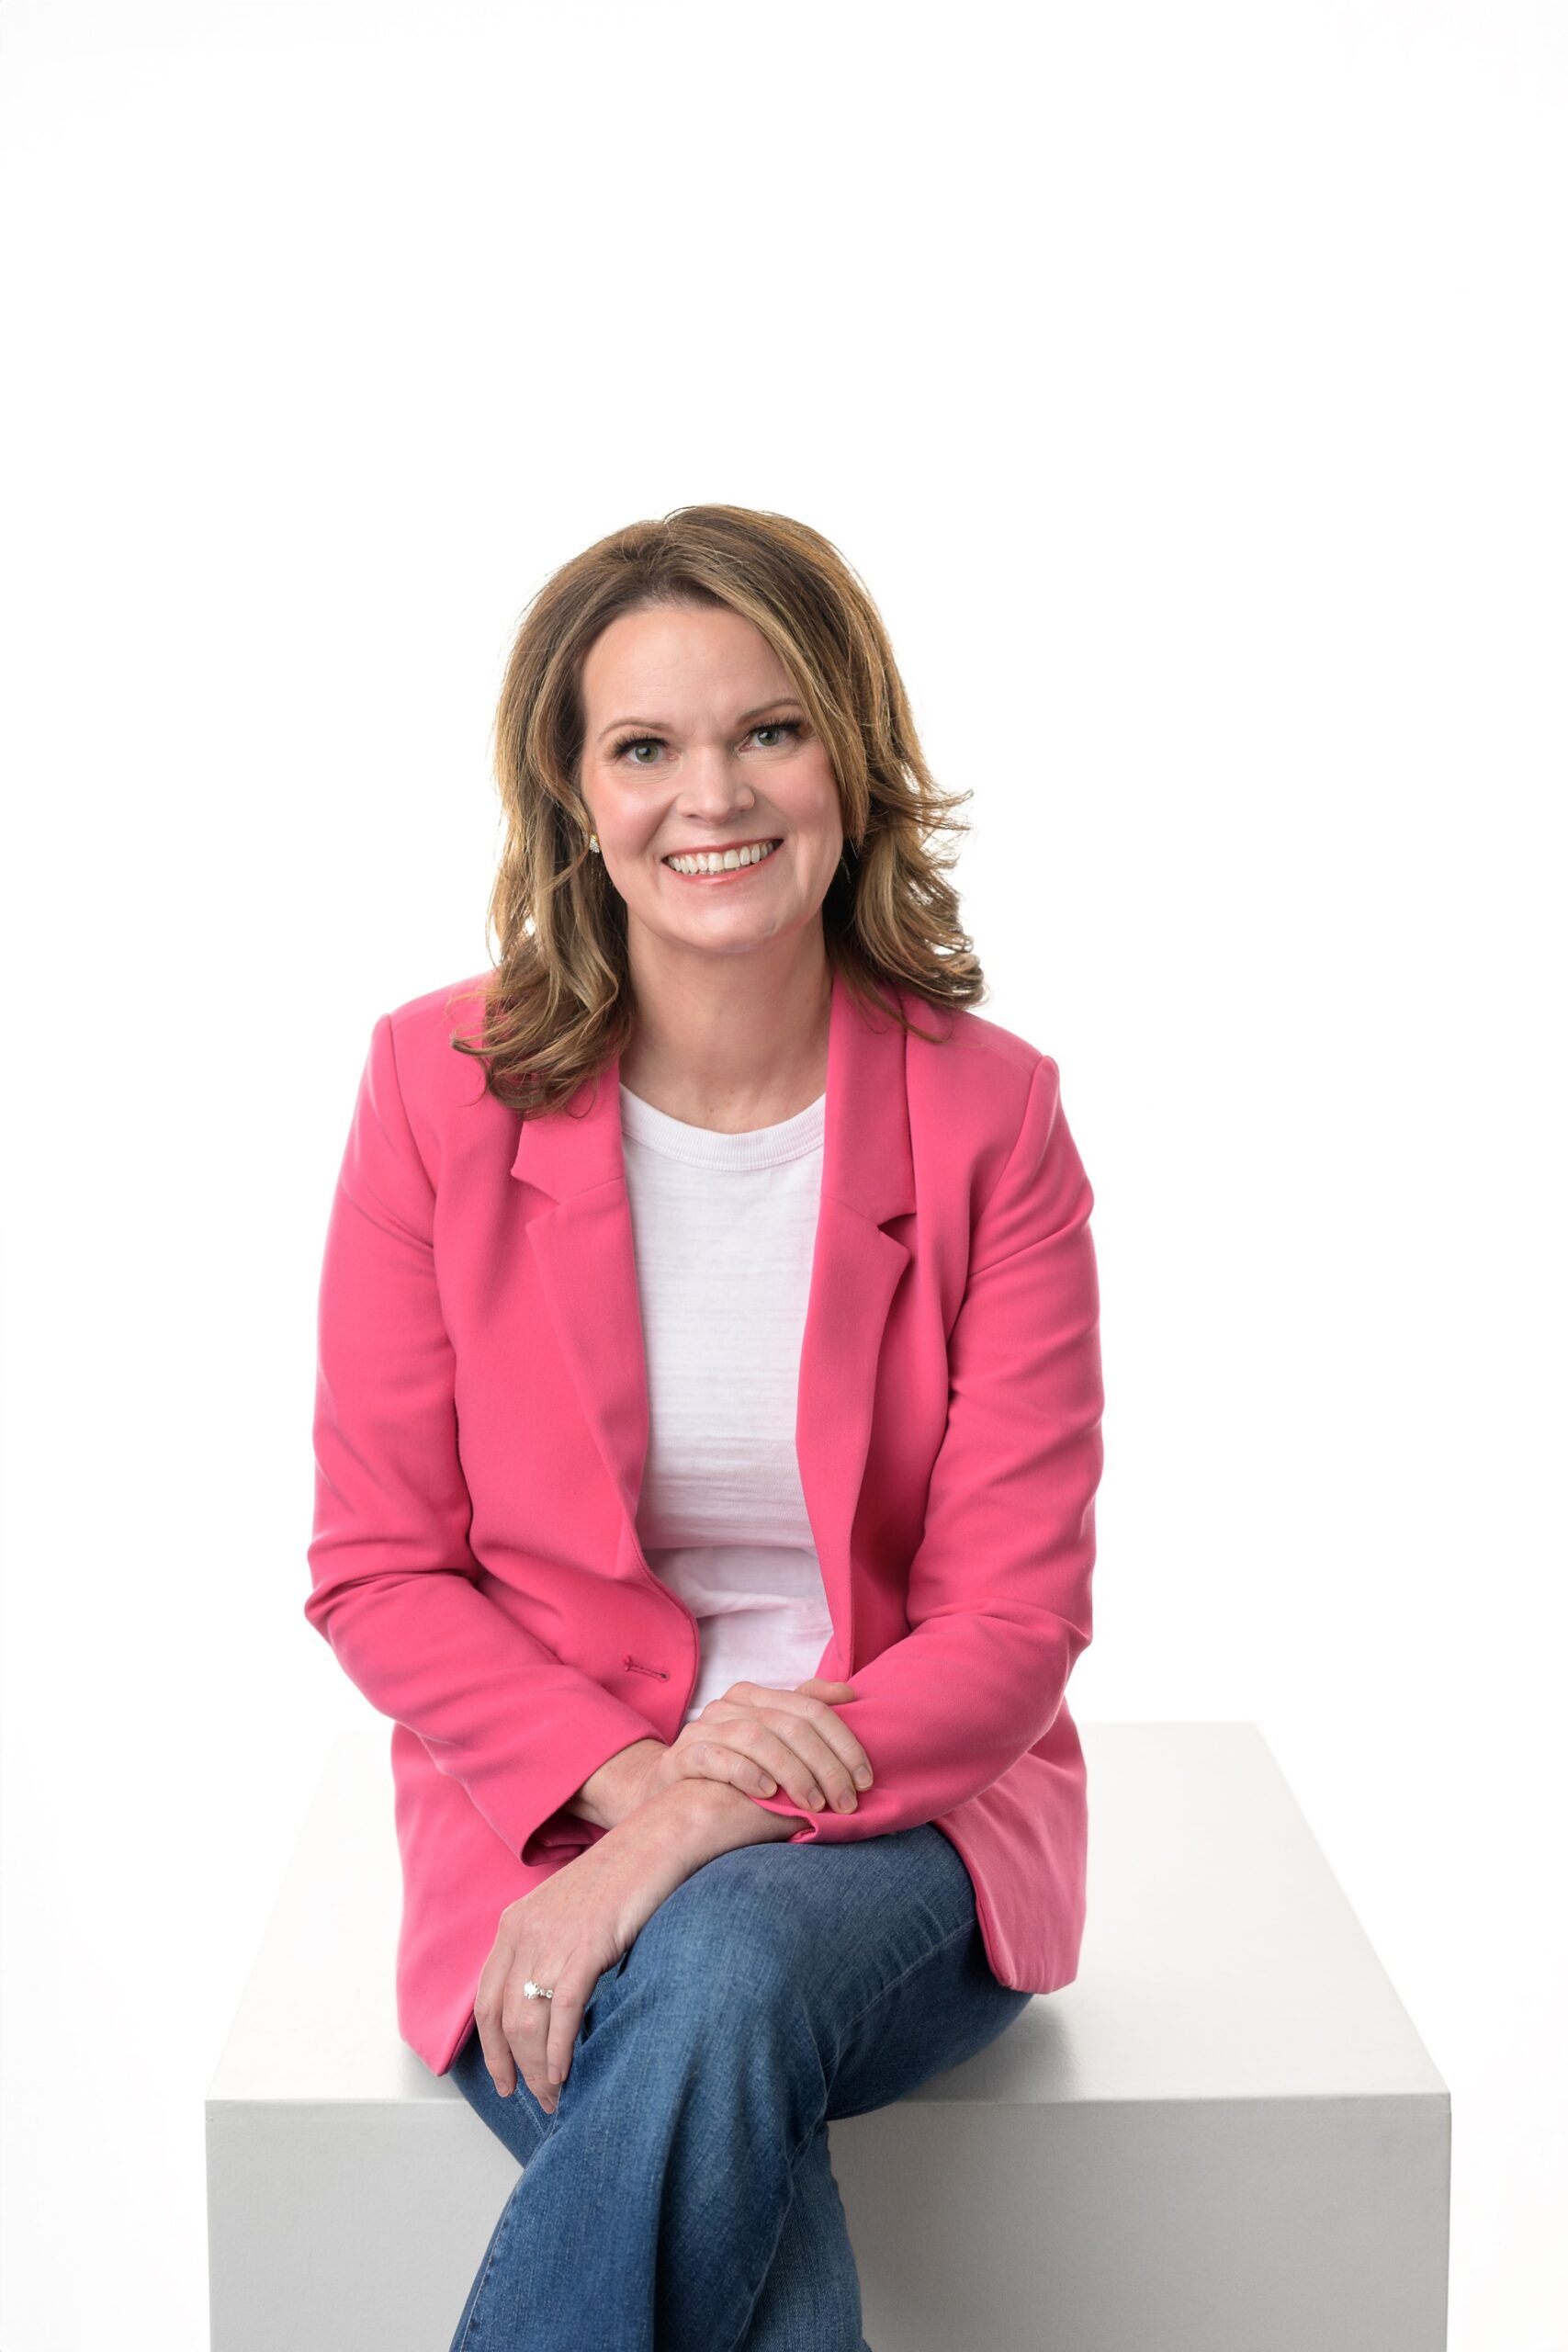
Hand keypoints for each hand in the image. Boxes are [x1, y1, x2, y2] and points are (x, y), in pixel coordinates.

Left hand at [475, 1793, 697, 2111]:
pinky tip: (565, 2073)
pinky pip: (561, 2011)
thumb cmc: (626, 1877)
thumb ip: (551, 1949)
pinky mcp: (585, 1945)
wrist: (661, 1839)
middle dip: (513, 2067)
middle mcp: (524, 1929)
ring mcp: (552, 1936)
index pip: (487, 1997)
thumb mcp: (571, 1912)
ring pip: (527, 2022)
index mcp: (515, 1922)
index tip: (504, 2078)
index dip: (491, 2046)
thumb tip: (549, 2003)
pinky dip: (559, 2051)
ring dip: (538, 2069)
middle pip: (501, 2017)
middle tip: (533, 2099)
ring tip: (554, 2095)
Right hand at [627, 1676, 873, 1819]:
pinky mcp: (683, 1756)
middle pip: (790, 1724)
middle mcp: (730, 1704)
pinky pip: (716, 1757)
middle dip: (826, 1764)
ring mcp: (704, 1728)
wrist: (671, 1802)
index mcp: (757, 1696)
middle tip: (846, 1801)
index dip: (844, 1742)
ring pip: (757, 1737)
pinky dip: (746, 1772)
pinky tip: (768, 1792)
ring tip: (814, 1804)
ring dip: (793, 1772)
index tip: (865, 1778)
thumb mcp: (774, 1747)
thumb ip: (805, 1722)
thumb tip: (851, 1695)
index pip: (811, 1708)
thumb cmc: (737, 1776)